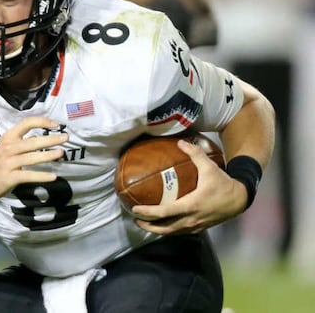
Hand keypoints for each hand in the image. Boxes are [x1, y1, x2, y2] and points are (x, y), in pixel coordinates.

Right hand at [0, 117, 67, 199]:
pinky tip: (53, 176)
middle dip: (50, 139)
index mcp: (8, 137)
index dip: (42, 122)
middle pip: (32, 142)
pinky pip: (28, 176)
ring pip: (31, 158)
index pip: (26, 123)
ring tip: (61, 153)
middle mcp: (8, 148)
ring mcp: (8, 163)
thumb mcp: (7, 146)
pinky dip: (41, 176)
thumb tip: (45, 135)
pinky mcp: (10, 177)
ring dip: (47, 155)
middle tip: (65, 138)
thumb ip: (22, 140)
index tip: (56, 124)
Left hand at [131, 139, 246, 234]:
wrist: (240, 199)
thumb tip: (180, 142)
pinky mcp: (200, 228)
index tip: (135, 209)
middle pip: (165, 228)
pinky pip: (180, 231)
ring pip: (172, 232)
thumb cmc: (223, 184)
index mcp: (191, 205)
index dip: (148, 212)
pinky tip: (162, 223)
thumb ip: (195, 153)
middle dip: (148, 225)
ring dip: (157, 230)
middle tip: (135, 219)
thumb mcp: (209, 167)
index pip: (164, 212)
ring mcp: (196, 225)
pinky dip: (168, 229)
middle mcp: (192, 219)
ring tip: (144, 223)